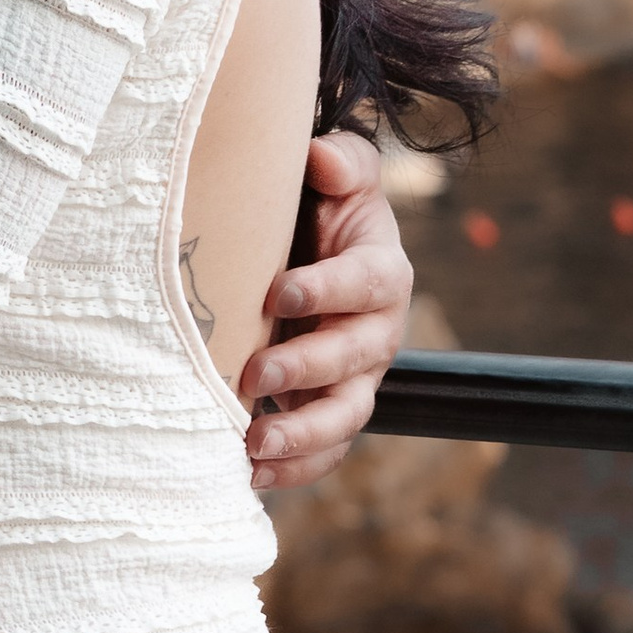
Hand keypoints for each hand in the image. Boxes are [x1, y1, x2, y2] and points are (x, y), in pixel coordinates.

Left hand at [241, 128, 413, 492]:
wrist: (312, 250)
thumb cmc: (321, 209)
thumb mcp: (337, 176)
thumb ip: (340, 162)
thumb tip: (319, 155)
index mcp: (382, 271)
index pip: (367, 282)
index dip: (327, 289)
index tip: (277, 293)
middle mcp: (378, 331)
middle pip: (355, 358)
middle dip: (305, 369)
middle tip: (252, 374)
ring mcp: (357, 378)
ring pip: (345, 415)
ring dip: (302, 434)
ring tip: (254, 445)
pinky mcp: (331, 408)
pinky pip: (326, 450)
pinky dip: (295, 468)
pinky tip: (251, 476)